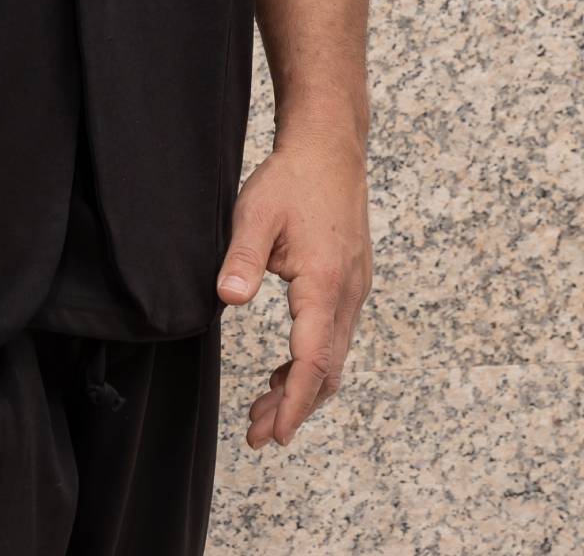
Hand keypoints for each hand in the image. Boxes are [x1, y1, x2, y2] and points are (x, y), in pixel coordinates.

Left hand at [214, 119, 371, 448]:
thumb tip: (229, 299)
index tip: (277, 435)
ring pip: (333, 357)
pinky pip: (335, 337)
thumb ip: (242, 258)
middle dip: (295, 407)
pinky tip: (285, 370)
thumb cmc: (292, 179)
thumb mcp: (255, 213)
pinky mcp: (350, 283)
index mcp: (325, 284)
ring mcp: (354, 290)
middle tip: (260, 434)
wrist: (330, 149)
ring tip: (266, 411)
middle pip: (326, 369)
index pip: (313, 361)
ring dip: (302, 388)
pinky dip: (311, 362)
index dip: (295, 403)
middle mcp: (348, 294)